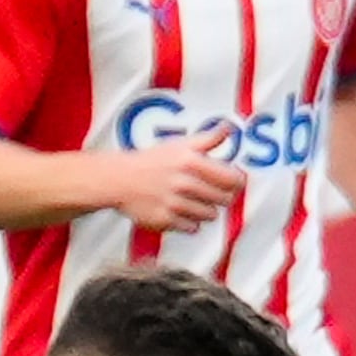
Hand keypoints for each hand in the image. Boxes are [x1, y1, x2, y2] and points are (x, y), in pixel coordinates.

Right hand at [113, 124, 242, 231]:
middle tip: (210, 191)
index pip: (233, 179)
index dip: (237, 181)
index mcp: (192, 162)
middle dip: (221, 196)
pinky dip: (190, 222)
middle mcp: (185, 183)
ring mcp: (175, 204)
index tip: (232, 181)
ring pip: (210, 215)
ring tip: (192, 200)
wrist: (118, 180)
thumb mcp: (180, 144)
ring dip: (205, 209)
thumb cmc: (150, 161)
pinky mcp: (166, 220)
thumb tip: (228, 128)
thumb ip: (208, 139)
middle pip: (225, 199)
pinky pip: (192, 228)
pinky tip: (180, 211)